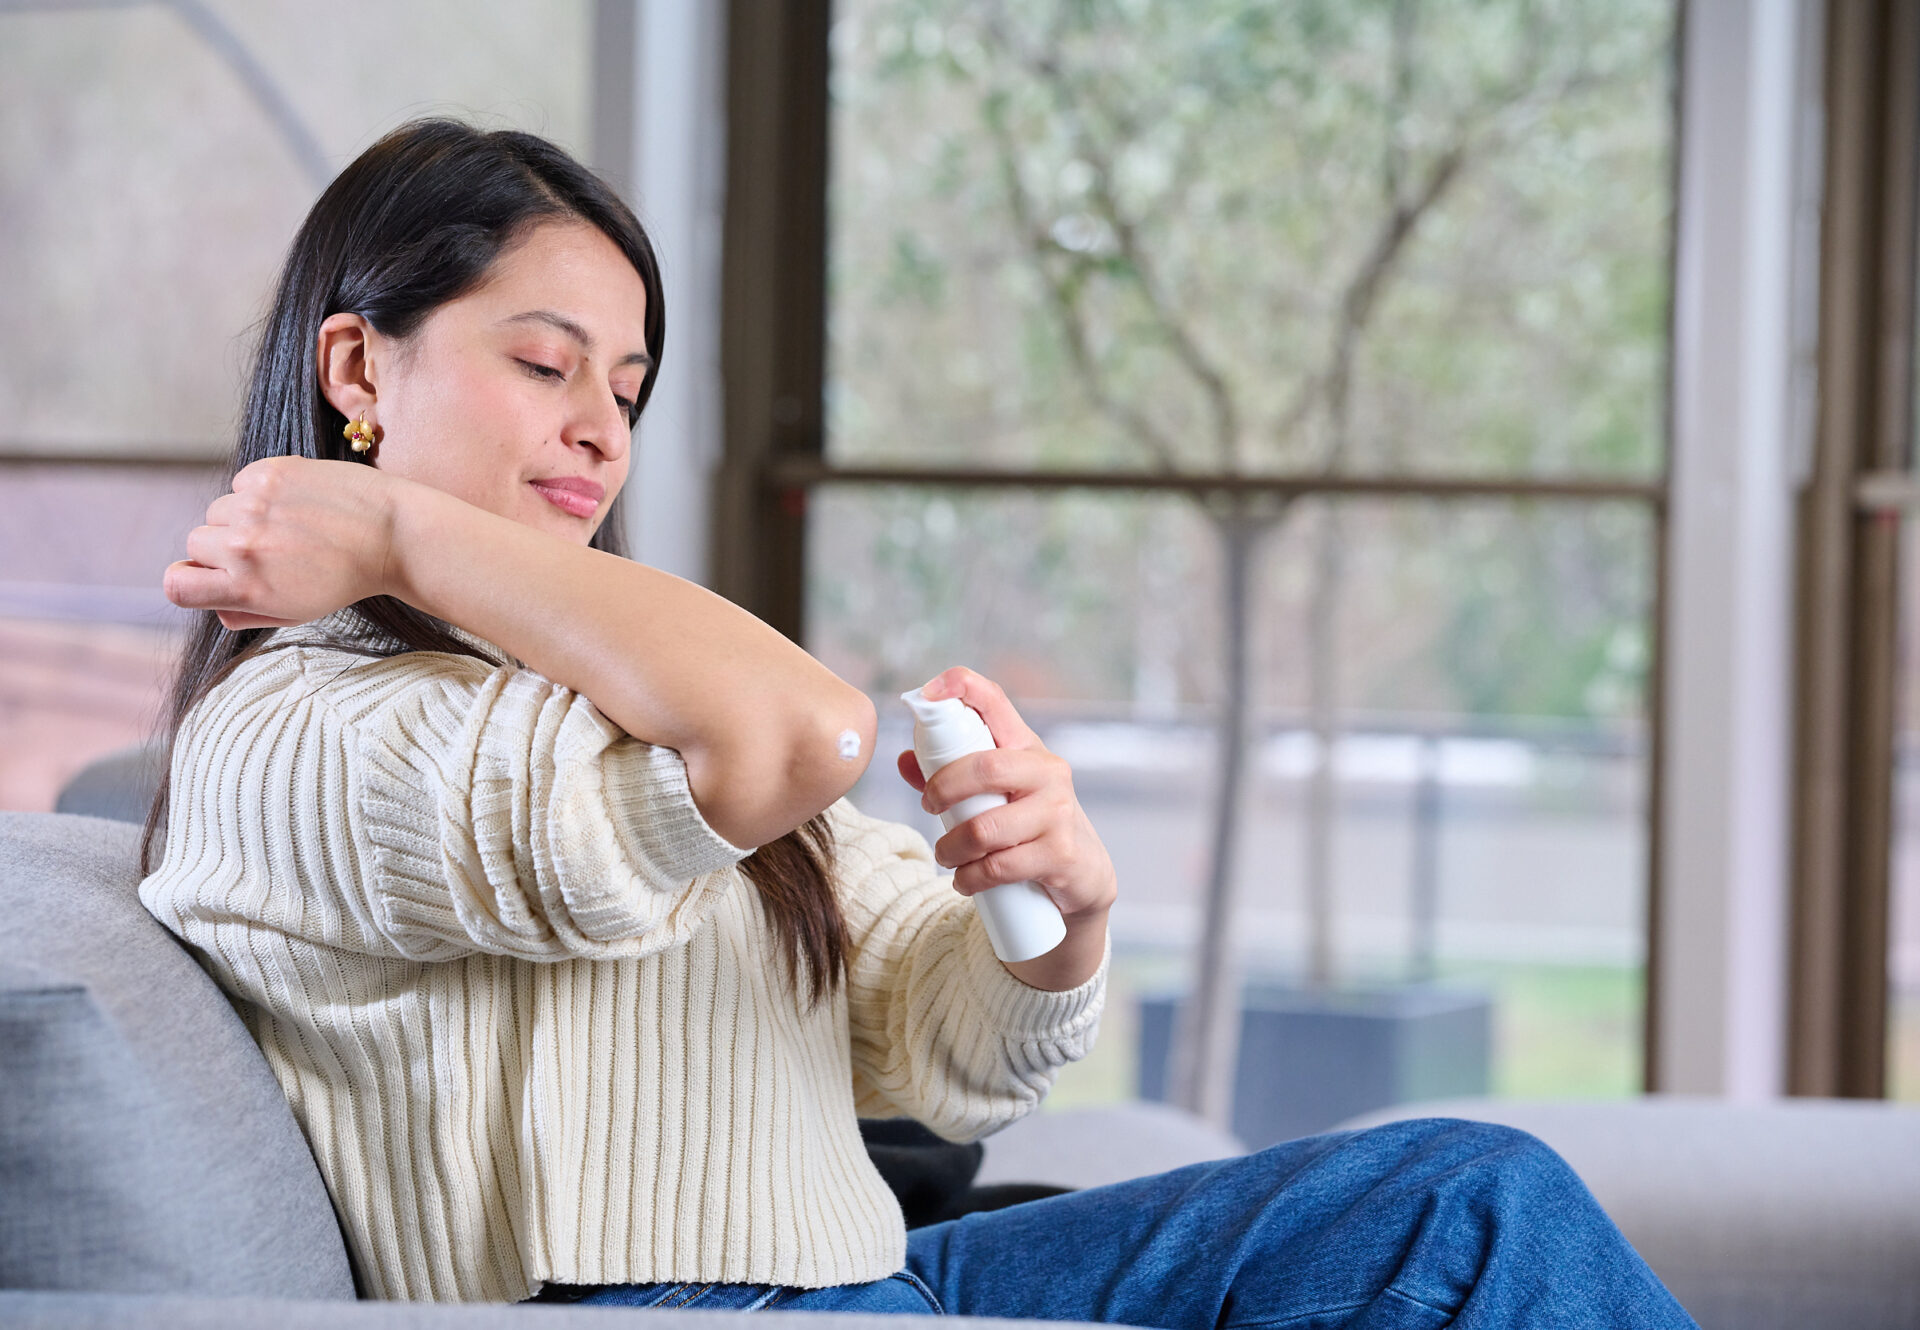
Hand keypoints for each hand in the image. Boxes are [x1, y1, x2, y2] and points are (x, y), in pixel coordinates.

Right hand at [163, 456, 401, 629]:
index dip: (188, 581)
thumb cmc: (346, 578)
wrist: (392, 534)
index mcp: (247, 588)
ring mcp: (254, 505)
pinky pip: (241, 483)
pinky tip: (298, 503)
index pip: (176, 585)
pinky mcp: (269, 472)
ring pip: (218, 511)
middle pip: (196, 544)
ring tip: (289, 526)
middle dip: (222, 548)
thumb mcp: (297, 611)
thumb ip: (246, 611)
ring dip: (242, 517)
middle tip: (269, 549)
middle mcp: (243, 546)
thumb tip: (214, 602)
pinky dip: (261, 491)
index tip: (209, 576)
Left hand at [895, 666, 1117, 921]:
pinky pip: (999, 867)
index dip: (961, 686)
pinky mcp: (1060, 854)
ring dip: (951, 848)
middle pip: (984, 768)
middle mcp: (1048, 772)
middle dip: (943, 790)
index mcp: (1026, 747)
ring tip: (946, 856)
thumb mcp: (997, 792)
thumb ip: (950, 777)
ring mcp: (1058, 812)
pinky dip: (970, 878)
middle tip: (928, 808)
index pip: (995, 701)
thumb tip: (904, 761)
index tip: (926, 694)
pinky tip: (964, 880)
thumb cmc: (1030, 822)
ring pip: (985, 828)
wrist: (1083, 872)